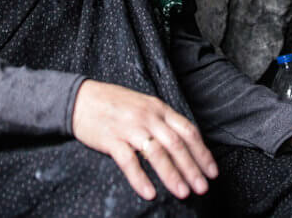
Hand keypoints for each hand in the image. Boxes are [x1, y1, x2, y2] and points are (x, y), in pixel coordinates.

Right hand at [71, 79, 217, 200]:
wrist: (79, 98)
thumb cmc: (112, 103)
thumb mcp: (142, 104)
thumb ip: (161, 120)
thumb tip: (184, 144)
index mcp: (157, 108)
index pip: (187, 130)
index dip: (202, 153)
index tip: (212, 172)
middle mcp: (146, 116)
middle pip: (175, 144)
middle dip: (192, 168)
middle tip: (202, 188)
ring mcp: (129, 127)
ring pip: (156, 153)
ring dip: (172, 175)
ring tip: (183, 193)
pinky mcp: (111, 138)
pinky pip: (129, 161)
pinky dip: (140, 178)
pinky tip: (149, 192)